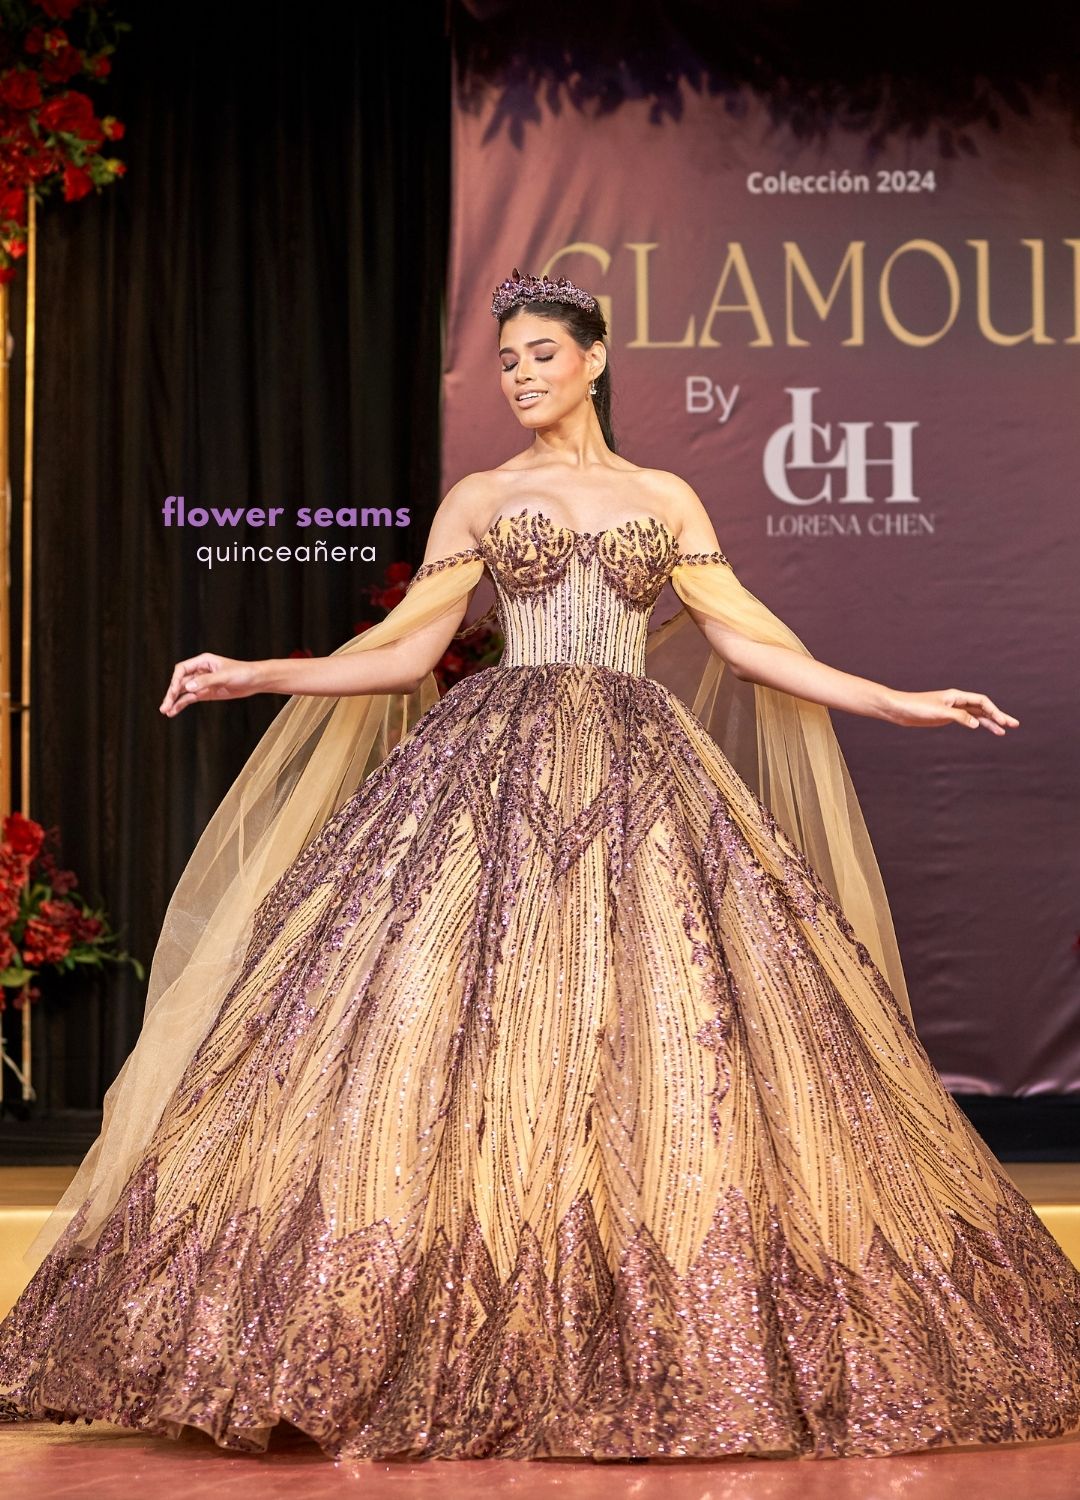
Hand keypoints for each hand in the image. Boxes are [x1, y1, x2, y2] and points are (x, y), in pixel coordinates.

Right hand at [159, 653, 258, 716]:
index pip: (182, 669)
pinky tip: (173, 711)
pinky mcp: (206, 693)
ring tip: (166, 711)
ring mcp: (202, 683)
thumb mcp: (224, 676)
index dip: (176, 680)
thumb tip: (188, 687)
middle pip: (180, 682)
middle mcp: (199, 671)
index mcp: (203, 662)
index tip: (174, 692)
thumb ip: (206, 681)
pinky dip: (182, 704)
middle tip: (165, 706)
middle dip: (171, 694)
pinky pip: (190, 698)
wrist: (255, 681)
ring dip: (174, 701)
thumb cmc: (242, 673)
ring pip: (183, 691)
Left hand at [885, 688, 1018, 734]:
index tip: (1003, 722)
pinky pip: (967, 720)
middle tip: (1014, 725)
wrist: (899, 710)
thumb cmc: (916, 707)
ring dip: (990, 722)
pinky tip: (984, 729)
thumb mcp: (939, 713)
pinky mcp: (946, 717)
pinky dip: (977, 724)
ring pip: (976, 714)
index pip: (982, 701)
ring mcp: (953, 709)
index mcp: (956, 696)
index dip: (995, 711)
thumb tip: (976, 724)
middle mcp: (957, 701)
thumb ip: (959, 717)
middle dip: (998, 716)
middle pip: (983, 707)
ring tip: (1003, 732)